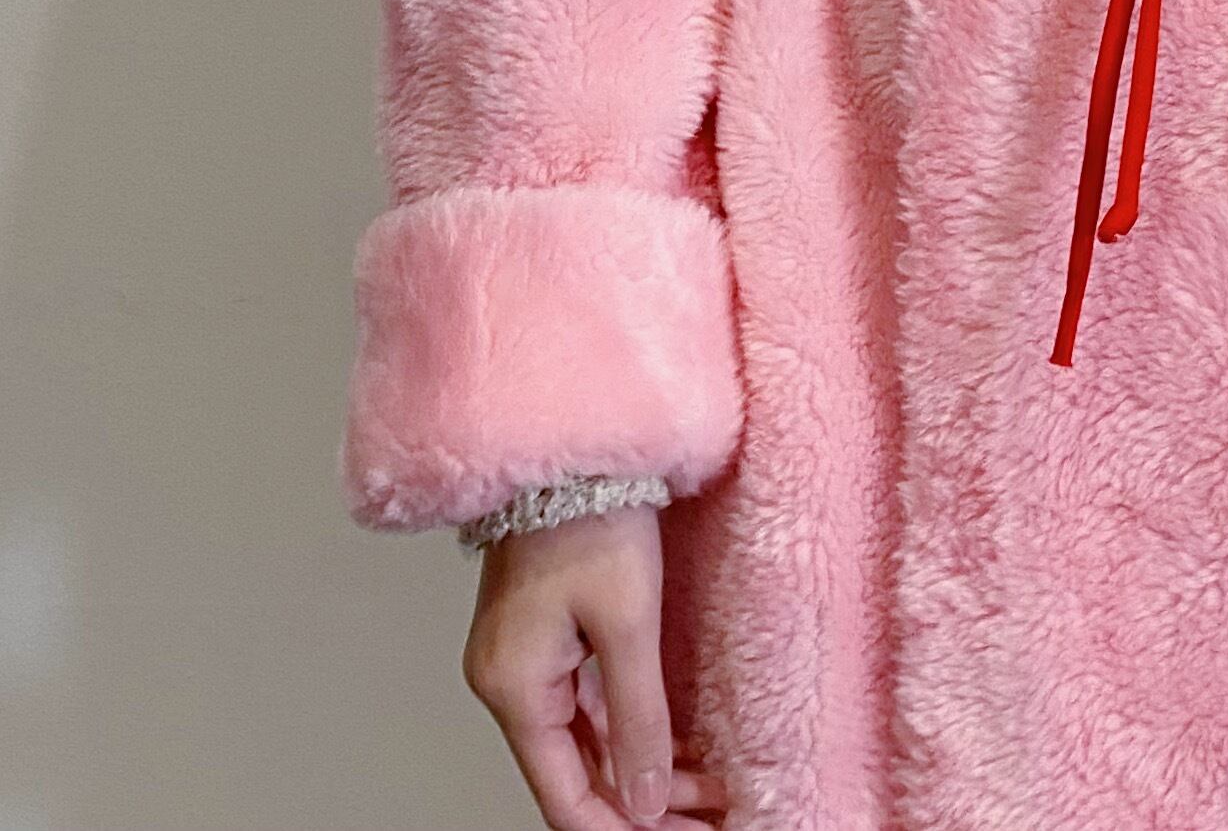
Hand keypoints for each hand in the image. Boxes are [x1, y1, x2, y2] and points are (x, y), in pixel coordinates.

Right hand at [462, 505, 726, 829]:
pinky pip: (584, 703)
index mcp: (514, 689)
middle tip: (708, 817)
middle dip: (644, 801)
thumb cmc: (593, 518)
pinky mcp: (544, 635)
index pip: (564, 794)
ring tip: (707, 788)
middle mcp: (508, 683)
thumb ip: (637, 717)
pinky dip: (627, 727)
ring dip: (642, 765)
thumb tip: (648, 798)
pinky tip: (672, 743)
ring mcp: (524, 659)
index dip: (621, 829)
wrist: (572, 447)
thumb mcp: (628, 622)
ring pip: (585, 739)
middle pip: (577, 771)